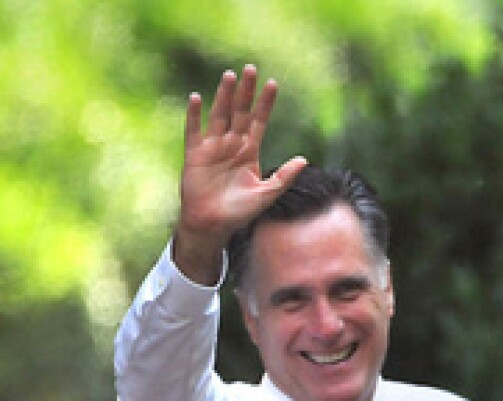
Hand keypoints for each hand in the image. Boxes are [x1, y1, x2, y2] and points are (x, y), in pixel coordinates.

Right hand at [173, 64, 306, 283]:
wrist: (213, 225)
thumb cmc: (240, 213)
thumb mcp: (266, 194)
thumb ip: (284, 177)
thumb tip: (305, 160)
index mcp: (249, 152)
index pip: (259, 122)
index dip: (265, 104)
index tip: (273, 84)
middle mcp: (231, 145)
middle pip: (240, 113)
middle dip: (246, 92)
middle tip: (251, 69)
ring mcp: (213, 148)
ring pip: (220, 116)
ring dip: (224, 96)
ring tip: (230, 76)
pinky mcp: (195, 154)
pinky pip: (194, 130)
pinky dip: (194, 115)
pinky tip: (197, 98)